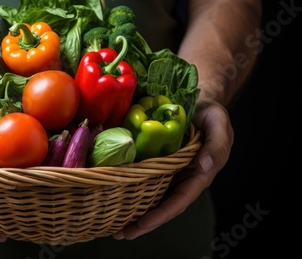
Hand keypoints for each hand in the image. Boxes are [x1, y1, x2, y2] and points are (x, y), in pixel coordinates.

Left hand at [113, 99, 232, 239]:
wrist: (199, 98)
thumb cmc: (211, 113)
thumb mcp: (219, 123)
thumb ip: (217, 145)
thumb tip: (205, 167)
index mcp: (197, 175)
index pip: (178, 201)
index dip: (160, 216)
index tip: (141, 227)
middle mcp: (180, 176)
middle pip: (161, 204)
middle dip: (142, 221)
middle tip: (119, 233)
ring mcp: (166, 169)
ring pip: (149, 193)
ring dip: (131, 207)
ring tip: (111, 222)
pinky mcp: (154, 158)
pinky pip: (141, 174)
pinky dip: (127, 183)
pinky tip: (111, 189)